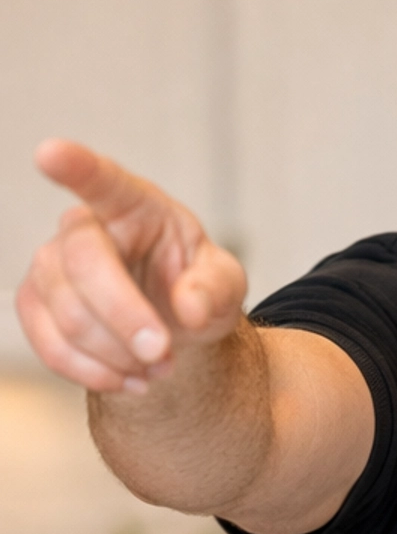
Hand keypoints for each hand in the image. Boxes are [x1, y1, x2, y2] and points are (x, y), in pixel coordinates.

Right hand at [17, 141, 246, 393]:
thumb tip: (190, 308)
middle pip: (83, 264)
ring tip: (158, 368)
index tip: (49, 153)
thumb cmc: (194, 288)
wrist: (169, 326)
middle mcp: (83, 227)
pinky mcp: (35, 306)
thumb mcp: (224, 286)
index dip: (75, 166)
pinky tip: (130, 381)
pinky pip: (50, 347)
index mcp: (134, 205)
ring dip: (116, 355)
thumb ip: (217, 290)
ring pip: (66, 314)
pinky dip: (94, 374)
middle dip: (125, 318)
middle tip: (164, 355)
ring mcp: (50, 265)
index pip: (102, 180)